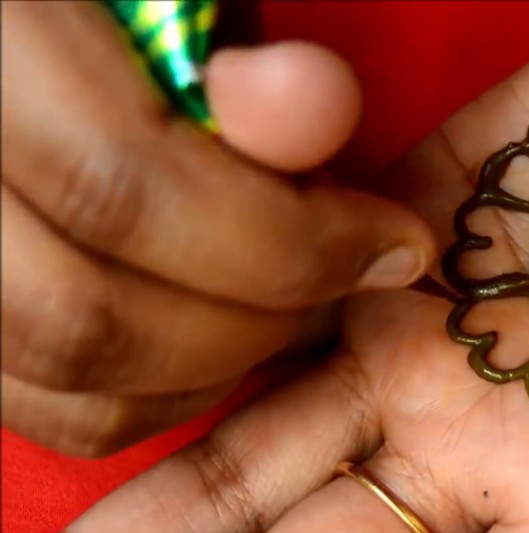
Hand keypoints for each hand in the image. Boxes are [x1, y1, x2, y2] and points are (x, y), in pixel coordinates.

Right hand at [0, 1, 434, 456]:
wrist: (32, 30)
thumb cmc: (110, 2)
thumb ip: (228, 46)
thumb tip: (312, 108)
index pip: (122, 188)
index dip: (288, 240)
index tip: (397, 243)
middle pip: (84, 316)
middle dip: (254, 322)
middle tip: (343, 280)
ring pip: (60, 380)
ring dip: (208, 368)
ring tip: (286, 305)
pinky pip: (37, 401)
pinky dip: (146, 396)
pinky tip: (214, 334)